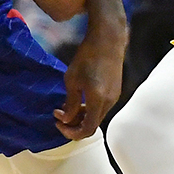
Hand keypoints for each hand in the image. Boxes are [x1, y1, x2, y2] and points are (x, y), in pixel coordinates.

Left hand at [54, 25, 125, 139]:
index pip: (87, 130)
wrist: (107, 40)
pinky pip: (102, 107)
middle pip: (93, 126)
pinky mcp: (115, 91)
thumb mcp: (72, 80)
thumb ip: (70, 103)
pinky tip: (80, 98)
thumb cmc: (87, 57)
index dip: (71, 132)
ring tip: (67, 106)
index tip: (58, 123)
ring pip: (97, 116)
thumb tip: (67, 119)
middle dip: (75, 125)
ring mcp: (114, 97)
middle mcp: (109, 102)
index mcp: (97, 101)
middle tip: (60, 116)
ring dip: (82, 117)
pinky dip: (90, 109)